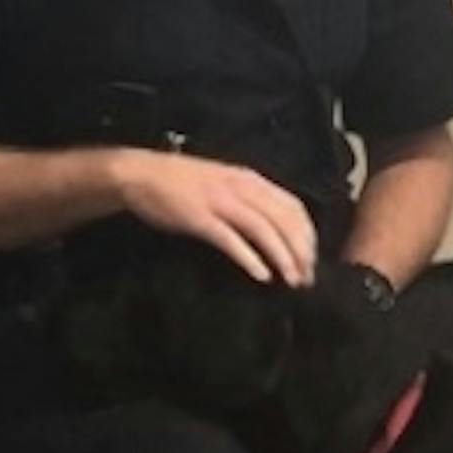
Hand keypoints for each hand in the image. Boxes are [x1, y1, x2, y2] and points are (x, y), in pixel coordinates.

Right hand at [113, 149, 316, 286]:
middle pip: (284, 220)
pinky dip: (250, 258)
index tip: (312, 260)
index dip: (307, 235)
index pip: (293, 207)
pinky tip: (261, 275)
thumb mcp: (224, 183)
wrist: (140, 173)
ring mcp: (220, 202)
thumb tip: (275, 228)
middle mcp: (240, 188)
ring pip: (264, 230)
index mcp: (250, 179)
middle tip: (307, 278)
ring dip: (282, 257)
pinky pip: (231, 240)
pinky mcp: (199, 218)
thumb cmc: (181, 182)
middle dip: (301, 251)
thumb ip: (249, 200)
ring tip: (292, 280)